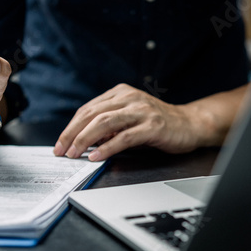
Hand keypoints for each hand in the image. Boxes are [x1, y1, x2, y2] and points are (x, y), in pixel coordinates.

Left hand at [53, 83, 208, 160]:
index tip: (61, 143)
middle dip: (72, 134)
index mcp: (120, 93)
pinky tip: (96, 156)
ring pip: (104, 123)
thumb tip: (83, 140)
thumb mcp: (129, 118)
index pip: (88, 109)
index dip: (71, 127)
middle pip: (92, 115)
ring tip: (74, 153)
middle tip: (61, 150)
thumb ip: (108, 125)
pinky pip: (124, 137)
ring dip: (85, 140)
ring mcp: (141, 111)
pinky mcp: (152, 126)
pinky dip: (107, 148)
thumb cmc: (158, 123)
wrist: (190, 124)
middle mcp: (129, 98)